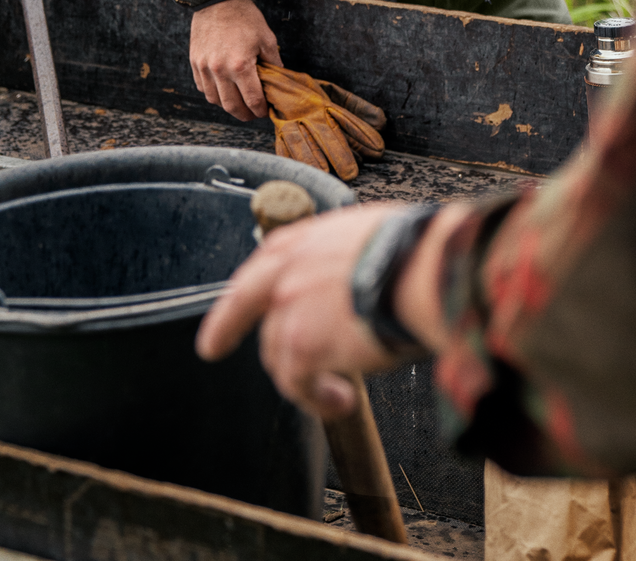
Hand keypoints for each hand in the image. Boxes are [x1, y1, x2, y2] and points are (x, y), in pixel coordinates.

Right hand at [189, 0, 281, 121]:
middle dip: (245, 114)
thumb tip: (278, 80)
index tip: (264, 112)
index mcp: (241, 66)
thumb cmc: (244, 17)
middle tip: (253, 114)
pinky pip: (202, 88)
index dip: (260, 110)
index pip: (252, 99)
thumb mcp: (266, 38)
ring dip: (228, 106)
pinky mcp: (195, 63)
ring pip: (215, 100)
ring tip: (239, 104)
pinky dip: (213, 94)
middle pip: (232, 106)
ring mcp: (204, 68)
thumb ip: (273, 63)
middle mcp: (220, 70)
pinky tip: (223, 90)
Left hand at [196, 201, 468, 416]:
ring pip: (277, 352)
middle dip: (225, 327)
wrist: (422, 268)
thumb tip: (367, 276)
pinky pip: (297, 385)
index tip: (232, 295)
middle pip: (250, 306)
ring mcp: (290, 309)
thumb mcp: (373, 233)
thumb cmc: (416, 249)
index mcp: (308, 240)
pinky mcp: (301, 348)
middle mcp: (289, 271)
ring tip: (336, 392)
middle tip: (213, 347)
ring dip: (302, 376)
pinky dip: (317, 399)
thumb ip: (350, 255)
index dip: (246, 283)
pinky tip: (342, 402)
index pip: (265, 261)